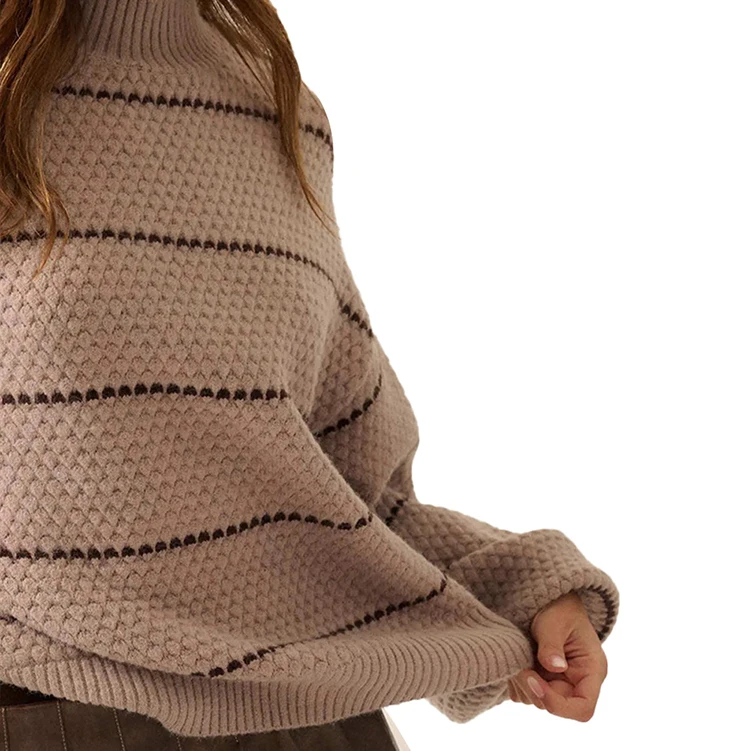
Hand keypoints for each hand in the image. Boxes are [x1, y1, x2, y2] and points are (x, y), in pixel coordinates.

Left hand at [507, 591, 607, 721]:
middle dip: (532, 687)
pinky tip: (514, 660)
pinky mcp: (541, 680)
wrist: (550, 600)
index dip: (558, 704)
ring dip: (522, 683)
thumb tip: (555, 667)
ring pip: (536, 700)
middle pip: (555, 705)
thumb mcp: (555, 621)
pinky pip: (523, 693)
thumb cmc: (559, 607)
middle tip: (519, 664)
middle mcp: (576, 682)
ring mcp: (557, 683)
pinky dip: (515, 681)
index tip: (534, 681)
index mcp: (591, 671)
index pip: (583, 708)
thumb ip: (553, 644)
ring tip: (518, 656)